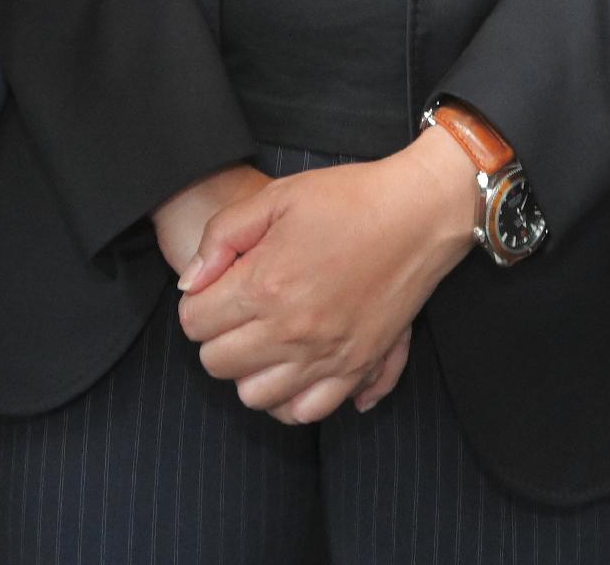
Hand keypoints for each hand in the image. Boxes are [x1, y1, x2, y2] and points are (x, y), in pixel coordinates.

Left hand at [153, 167, 405, 414]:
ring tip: (264, 338)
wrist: (418, 212)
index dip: (198, 302)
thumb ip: (220, 238)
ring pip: (255, 397)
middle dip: (217, 337)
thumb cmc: (347, 198)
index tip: (218, 287)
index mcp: (265, 285)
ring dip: (249, 371)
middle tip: (238, 310)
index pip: (194, 323)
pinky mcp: (357, 368)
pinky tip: (293, 368)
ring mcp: (326, 355)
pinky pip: (307, 411)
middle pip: (217, 364)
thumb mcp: (274, 198)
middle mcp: (291, 330)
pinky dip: (292, 398)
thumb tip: (190, 283)